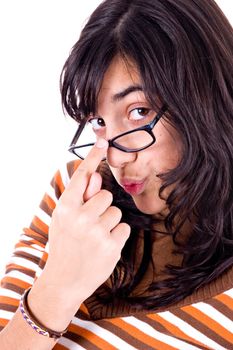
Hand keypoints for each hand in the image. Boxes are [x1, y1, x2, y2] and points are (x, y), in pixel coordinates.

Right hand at [42, 138, 130, 305]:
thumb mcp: (64, 220)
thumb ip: (80, 198)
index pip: (81, 177)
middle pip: (106, 195)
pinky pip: (124, 227)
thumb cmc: (64, 246)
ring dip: (110, 222)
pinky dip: (117, 235)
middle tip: (90, 225)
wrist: (64, 280)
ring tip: (96, 238)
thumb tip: (97, 178)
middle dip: (101, 207)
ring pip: (117, 211)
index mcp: (65, 208)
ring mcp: (96, 232)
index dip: (92, 157)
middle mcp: (80, 217)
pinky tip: (104, 246)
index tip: (103, 142)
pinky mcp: (111, 245)